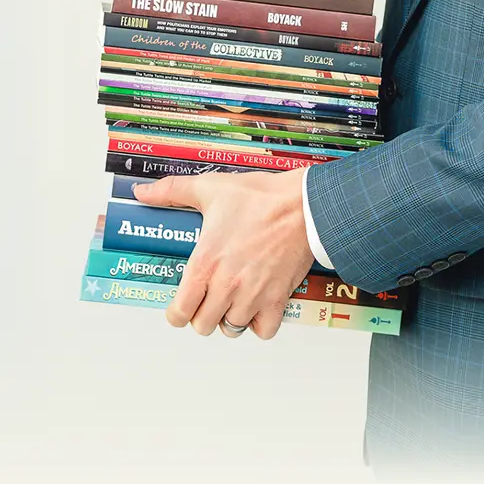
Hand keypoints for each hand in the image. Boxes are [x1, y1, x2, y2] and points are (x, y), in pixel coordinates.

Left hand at [132, 169, 313, 339]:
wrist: (304, 204)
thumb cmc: (261, 197)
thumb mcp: (211, 188)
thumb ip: (172, 191)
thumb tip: (144, 193)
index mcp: (206, 263)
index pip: (179, 313)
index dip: (177, 312)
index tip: (182, 305)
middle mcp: (226, 285)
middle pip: (203, 325)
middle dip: (203, 313)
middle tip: (209, 296)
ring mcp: (253, 295)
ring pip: (231, 328)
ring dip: (230, 317)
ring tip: (233, 298)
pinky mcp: (277, 299)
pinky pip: (263, 330)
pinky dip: (259, 323)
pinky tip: (258, 304)